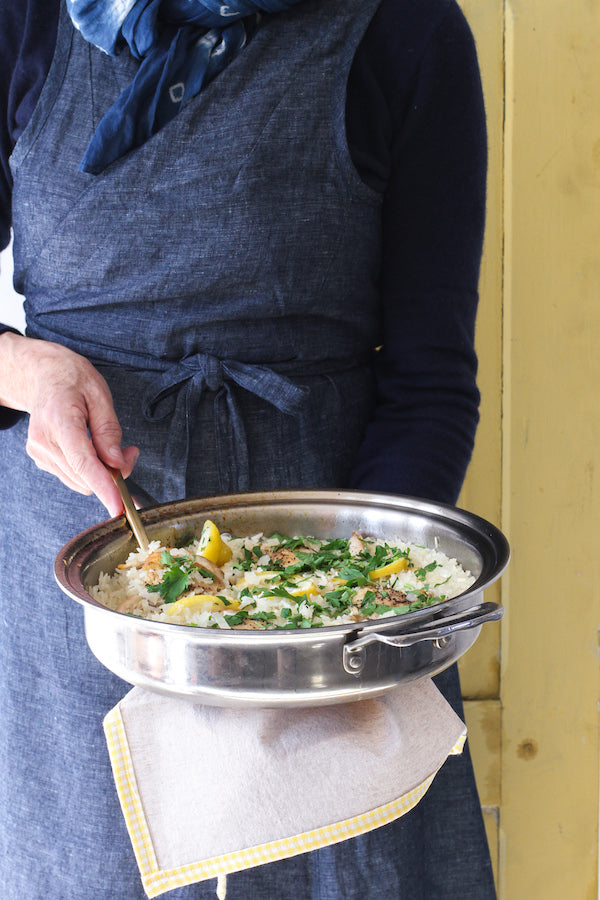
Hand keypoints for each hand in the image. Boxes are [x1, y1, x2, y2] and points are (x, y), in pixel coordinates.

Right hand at [0, 333, 138, 516]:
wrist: (43, 375)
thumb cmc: (72, 379)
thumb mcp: (100, 394)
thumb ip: (109, 431)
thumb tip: (117, 463)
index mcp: (59, 420)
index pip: (83, 462)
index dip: (103, 486)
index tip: (118, 505)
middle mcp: (44, 441)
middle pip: (84, 477)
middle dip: (113, 474)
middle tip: (130, 452)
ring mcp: (40, 452)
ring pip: (80, 481)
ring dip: (102, 473)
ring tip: (112, 447)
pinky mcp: (42, 459)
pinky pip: (73, 476)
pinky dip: (90, 471)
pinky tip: (95, 450)